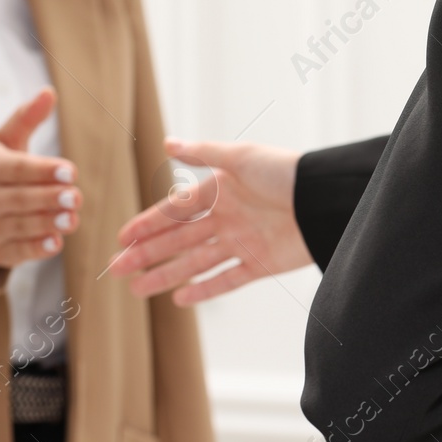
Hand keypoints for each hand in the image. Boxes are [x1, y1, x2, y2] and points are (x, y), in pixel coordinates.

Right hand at [0, 88, 80, 268]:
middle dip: (50, 198)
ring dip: (49, 223)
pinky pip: (19, 251)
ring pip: (22, 225)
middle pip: (21, 198)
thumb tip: (49, 92)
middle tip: (77, 197)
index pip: (18, 168)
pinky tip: (56, 242)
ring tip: (73, 218)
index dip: (44, 171)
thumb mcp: (3, 142)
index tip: (70, 171)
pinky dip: (37, 248)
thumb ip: (26, 119)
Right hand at [109, 138, 304, 304]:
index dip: (147, 224)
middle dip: (147, 255)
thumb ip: (202, 152)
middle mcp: (226, 218)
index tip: (121, 238)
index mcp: (218, 191)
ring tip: (138, 290)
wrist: (324, 199)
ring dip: (166, 275)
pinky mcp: (261, 265)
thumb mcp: (241, 157)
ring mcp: (242, 243)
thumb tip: (165, 143)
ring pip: (195, 263)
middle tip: (117, 270)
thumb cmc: (286, 172)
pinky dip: (204, 290)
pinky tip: (179, 299)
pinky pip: (227, 280)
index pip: (174, 211)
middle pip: (178, 240)